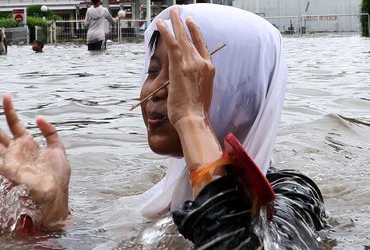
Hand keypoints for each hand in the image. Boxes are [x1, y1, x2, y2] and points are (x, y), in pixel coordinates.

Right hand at [0, 94, 70, 230]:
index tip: (6, 96)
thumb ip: (50, 132)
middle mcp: (14, 150)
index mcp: (26, 143)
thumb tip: (38, 117)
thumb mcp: (57, 148)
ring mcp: (8, 160)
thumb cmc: (58, 174)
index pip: (13, 123)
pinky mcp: (5, 171)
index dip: (9, 110)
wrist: (57, 191)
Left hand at [156, 7, 214, 127]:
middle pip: (193, 38)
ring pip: (183, 38)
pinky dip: (166, 33)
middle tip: (179, 12)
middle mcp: (203, 63)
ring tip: (171, 12)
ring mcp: (192, 64)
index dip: (196, 33)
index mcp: (209, 70)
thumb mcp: (199, 92)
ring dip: (176, 23)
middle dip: (185, 24)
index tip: (191, 23)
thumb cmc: (195, 112)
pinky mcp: (180, 67)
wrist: (194, 118)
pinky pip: (173, 45)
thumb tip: (186, 80)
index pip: (202, 46)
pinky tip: (160, 24)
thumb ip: (194, 81)